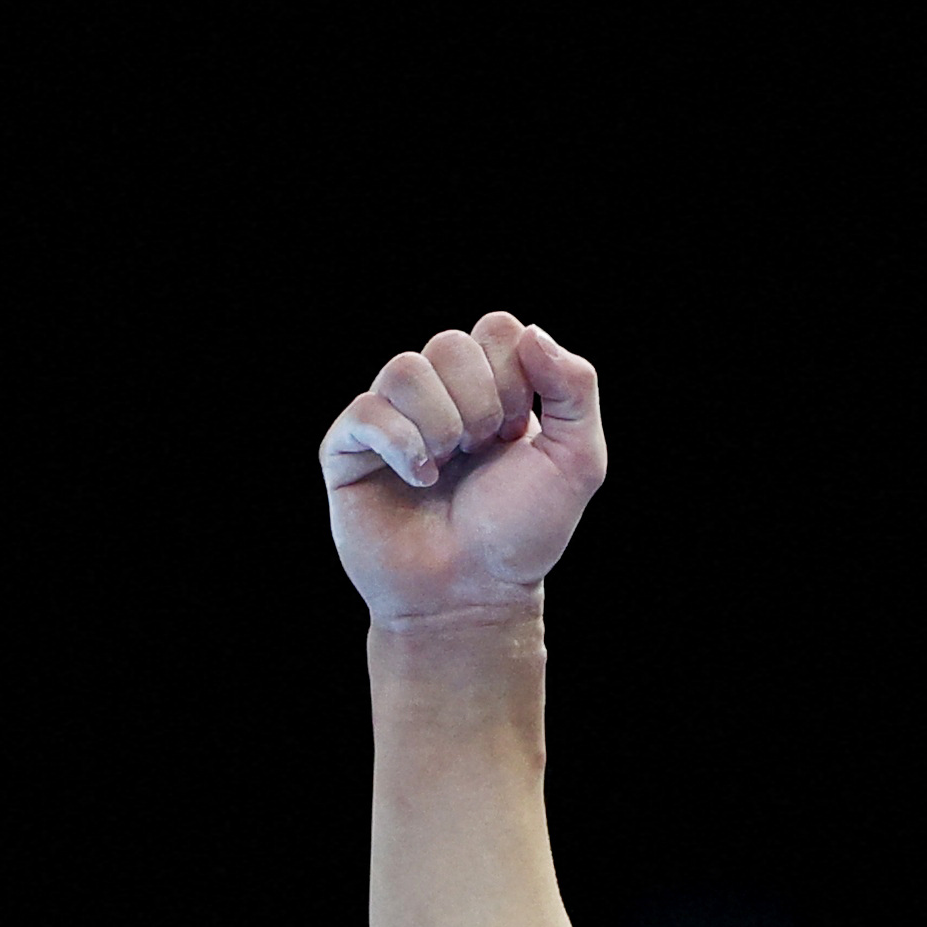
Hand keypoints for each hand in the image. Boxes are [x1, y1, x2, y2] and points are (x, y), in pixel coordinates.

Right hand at [319, 312, 603, 626]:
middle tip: (481, 454)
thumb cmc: (521, 536)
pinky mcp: (349, 449)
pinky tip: (419, 479)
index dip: (513, 376)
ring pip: (405, 369)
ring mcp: (390, 420)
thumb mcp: (577, 461)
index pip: (495, 329)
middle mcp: (437, 397)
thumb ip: (575, 389)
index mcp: (489, 389)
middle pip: (449, 344)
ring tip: (447, 469)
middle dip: (478, 404)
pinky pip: (366, 411)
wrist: (471, 598)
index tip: (516, 434)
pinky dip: (401, 445)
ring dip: (440, 424)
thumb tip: (532, 333)